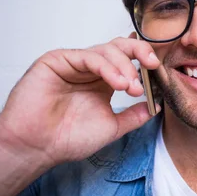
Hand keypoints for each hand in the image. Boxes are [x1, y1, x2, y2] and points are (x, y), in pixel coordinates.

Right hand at [0, 35, 159, 167]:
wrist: (37, 147)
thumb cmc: (67, 139)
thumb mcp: (112, 127)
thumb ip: (134, 116)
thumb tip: (156, 107)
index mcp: (103, 81)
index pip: (128, 60)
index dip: (145, 61)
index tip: (160, 71)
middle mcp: (90, 69)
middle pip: (120, 47)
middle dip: (140, 52)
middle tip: (153, 65)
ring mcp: (74, 63)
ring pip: (107, 50)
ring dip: (124, 66)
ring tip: (131, 87)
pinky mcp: (57, 60)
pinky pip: (88, 56)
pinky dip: (107, 67)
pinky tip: (117, 82)